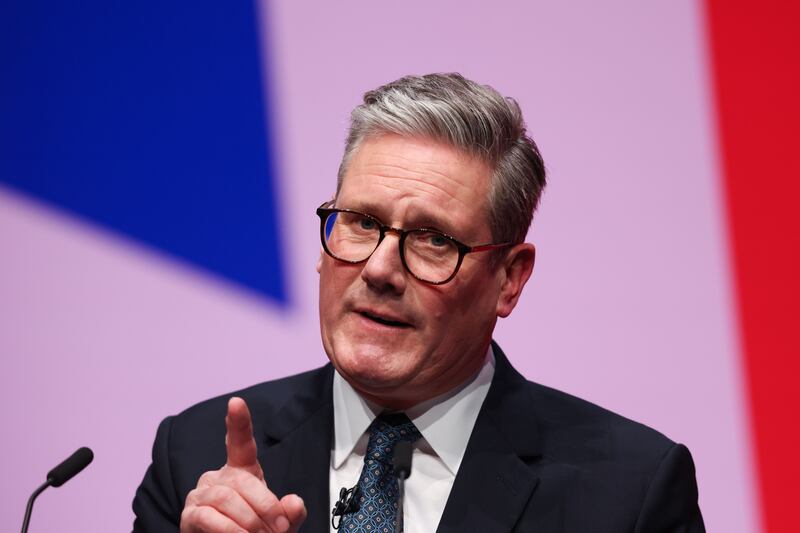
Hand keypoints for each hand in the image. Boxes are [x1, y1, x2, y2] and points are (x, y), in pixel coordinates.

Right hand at [180, 397, 306, 531]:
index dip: (238, 422)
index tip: (236, 402)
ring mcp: (201, 494)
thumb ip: (290, 513)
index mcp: (242, 471)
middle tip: (278, 528)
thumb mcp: (279, 524)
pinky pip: (208, 517)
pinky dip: (229, 530)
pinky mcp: (190, 515)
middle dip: (265, 506)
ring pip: (226, 498)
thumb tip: (294, 503)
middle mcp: (218, 477)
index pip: (239, 442)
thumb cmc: (254, 532)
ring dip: (248, 521)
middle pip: (242, 480)